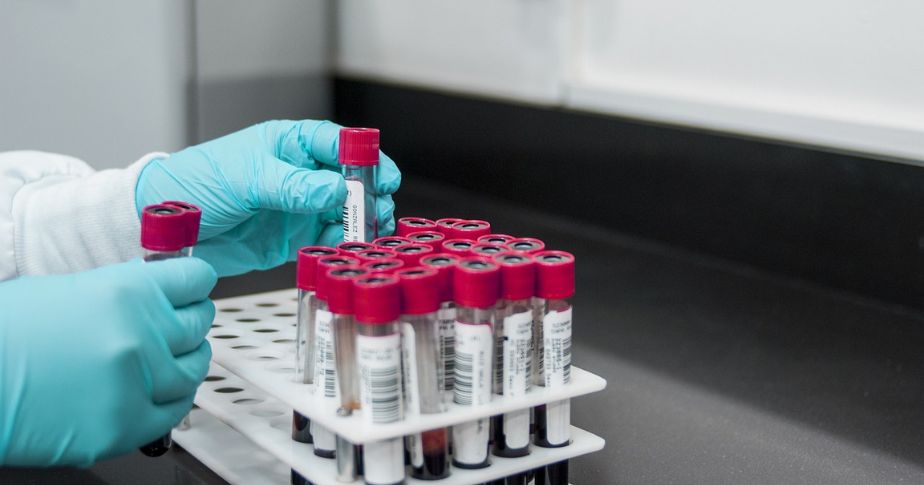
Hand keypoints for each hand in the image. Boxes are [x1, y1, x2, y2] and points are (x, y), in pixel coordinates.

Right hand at [0, 258, 216, 465]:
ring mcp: (138, 382)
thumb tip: (159, 294)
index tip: (193, 288)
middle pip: (200, 323)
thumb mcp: (71, 291)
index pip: (196, 280)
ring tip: (172, 359)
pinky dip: (173, 398)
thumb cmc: (8, 334)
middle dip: (190, 320)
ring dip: (187, 360)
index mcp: (128, 291)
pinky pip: (175, 410)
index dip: (194, 284)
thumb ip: (124, 292)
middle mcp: (141, 334)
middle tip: (179, 324)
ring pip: (194, 368)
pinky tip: (161, 391)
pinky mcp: (126, 424)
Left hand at [135, 120, 401, 275]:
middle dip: (368, 196)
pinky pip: (325, 240)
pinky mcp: (291, 239)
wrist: (163, 226)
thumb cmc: (196, 183)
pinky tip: (343, 249)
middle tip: (378, 212)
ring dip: (357, 224)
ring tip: (365, 236)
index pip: (338, 144)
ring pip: (342, 213)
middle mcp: (298, 175)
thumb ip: (294, 186)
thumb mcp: (247, 179)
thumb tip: (337, 189)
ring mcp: (297, 208)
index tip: (383, 176)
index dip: (364, 158)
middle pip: (349, 181)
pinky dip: (338, 245)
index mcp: (288, 145)